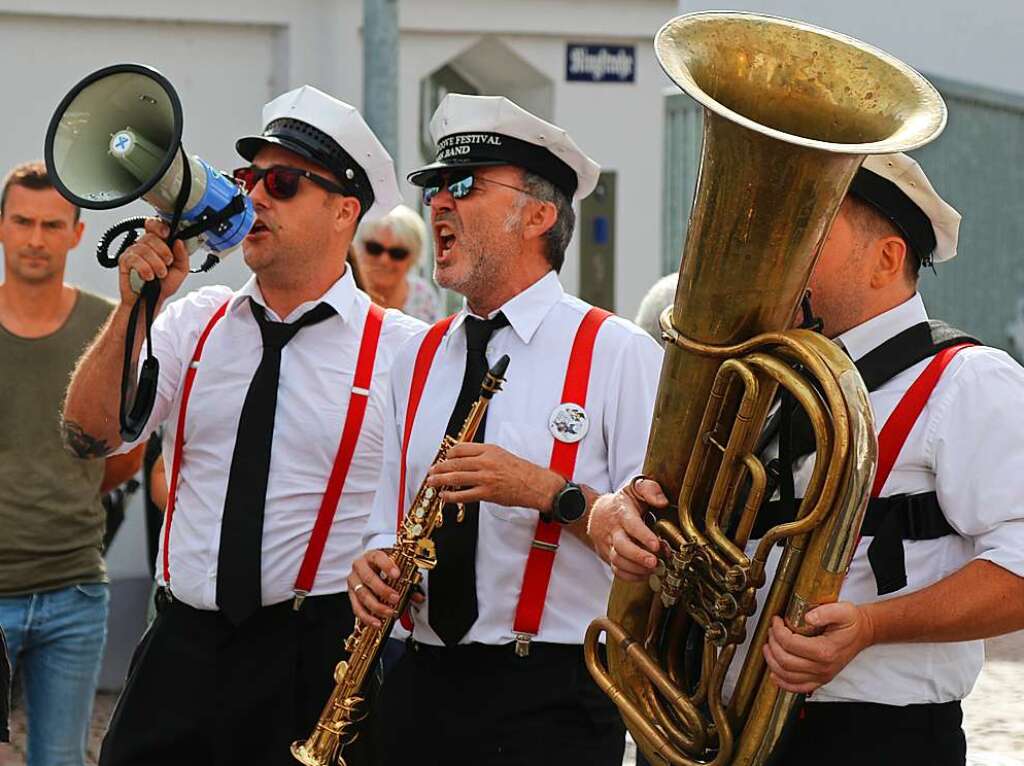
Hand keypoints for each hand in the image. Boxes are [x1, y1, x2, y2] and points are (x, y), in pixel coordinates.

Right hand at [117, 218, 189, 304]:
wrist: (151, 301)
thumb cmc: (163, 285)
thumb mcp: (180, 270)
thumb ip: (183, 256)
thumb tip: (179, 241)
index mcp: (156, 244)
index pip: (153, 225)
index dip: (159, 226)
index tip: (167, 234)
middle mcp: (143, 245)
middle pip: (150, 236)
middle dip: (163, 251)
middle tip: (168, 263)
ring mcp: (132, 252)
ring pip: (143, 248)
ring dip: (156, 263)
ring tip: (159, 274)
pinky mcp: (124, 262)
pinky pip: (134, 259)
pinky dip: (145, 268)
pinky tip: (148, 276)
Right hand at [347, 549, 422, 627]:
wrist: (369, 566)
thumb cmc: (383, 566)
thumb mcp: (394, 568)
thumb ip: (407, 581)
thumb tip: (418, 596)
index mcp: (372, 556)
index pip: (378, 558)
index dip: (387, 566)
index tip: (397, 575)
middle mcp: (360, 566)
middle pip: (369, 578)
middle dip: (383, 590)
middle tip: (396, 598)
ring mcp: (354, 580)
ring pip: (363, 594)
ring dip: (377, 606)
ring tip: (389, 612)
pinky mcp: (351, 594)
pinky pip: (357, 608)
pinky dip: (367, 617)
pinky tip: (377, 622)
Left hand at [426, 442, 563, 512]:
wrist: (534, 484)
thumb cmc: (521, 471)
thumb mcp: (502, 455)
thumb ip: (485, 455)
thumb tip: (467, 459)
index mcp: (489, 450)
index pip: (461, 449)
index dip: (449, 454)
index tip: (444, 458)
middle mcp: (485, 462)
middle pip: (455, 463)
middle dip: (439, 467)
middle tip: (432, 471)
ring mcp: (485, 478)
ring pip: (456, 478)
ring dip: (440, 480)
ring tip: (432, 483)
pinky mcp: (486, 493)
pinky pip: (464, 495)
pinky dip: (451, 496)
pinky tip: (445, 497)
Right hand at [588, 477, 665, 580]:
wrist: (596, 513)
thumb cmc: (621, 503)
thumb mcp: (635, 488)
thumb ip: (650, 489)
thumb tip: (662, 501)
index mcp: (622, 513)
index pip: (631, 525)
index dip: (643, 535)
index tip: (656, 544)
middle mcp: (614, 531)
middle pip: (622, 547)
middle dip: (639, 557)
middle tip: (654, 562)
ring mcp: (609, 545)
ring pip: (618, 561)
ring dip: (637, 568)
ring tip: (653, 569)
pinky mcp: (608, 557)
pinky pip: (616, 570)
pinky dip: (631, 576)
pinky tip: (644, 574)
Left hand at [763, 602, 876, 693]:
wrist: (863, 634)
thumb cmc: (852, 623)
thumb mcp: (843, 610)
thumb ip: (825, 612)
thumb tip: (807, 617)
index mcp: (826, 650)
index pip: (791, 644)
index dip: (778, 631)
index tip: (776, 621)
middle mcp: (823, 667)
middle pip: (785, 661)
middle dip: (773, 644)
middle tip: (772, 631)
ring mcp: (822, 675)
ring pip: (787, 676)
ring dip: (772, 661)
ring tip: (769, 646)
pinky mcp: (820, 679)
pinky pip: (797, 687)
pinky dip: (782, 682)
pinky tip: (774, 672)